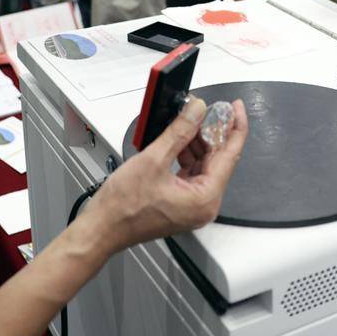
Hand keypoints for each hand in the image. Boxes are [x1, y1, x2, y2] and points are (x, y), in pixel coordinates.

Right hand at [83, 97, 247, 252]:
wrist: (101, 228)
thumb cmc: (123, 207)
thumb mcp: (154, 159)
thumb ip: (180, 131)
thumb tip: (197, 111)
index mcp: (204, 198)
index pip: (230, 155)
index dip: (234, 127)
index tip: (235, 107)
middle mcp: (203, 205)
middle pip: (218, 159)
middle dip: (212, 132)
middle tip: (208, 109)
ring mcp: (193, 206)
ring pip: (204, 165)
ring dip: (198, 142)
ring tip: (189, 120)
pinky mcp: (181, 204)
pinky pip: (192, 173)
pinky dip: (187, 155)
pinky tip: (179, 140)